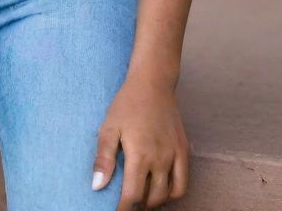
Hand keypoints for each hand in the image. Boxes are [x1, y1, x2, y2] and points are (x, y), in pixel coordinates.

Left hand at [91, 70, 188, 208]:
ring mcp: (175, 155)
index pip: (132, 196)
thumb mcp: (108, 127)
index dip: (123, 209)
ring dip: (155, 201)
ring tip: (142, 197)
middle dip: (138, 206)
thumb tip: (97, 187)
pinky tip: (161, 188)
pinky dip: (173, 192)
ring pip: (168, 194)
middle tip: (128, 201)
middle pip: (151, 199)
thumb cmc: (127, 104)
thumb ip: (103, 158)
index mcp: (140, 155)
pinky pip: (183, 183)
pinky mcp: (184, 150)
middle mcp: (160, 159)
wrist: (152, 82)